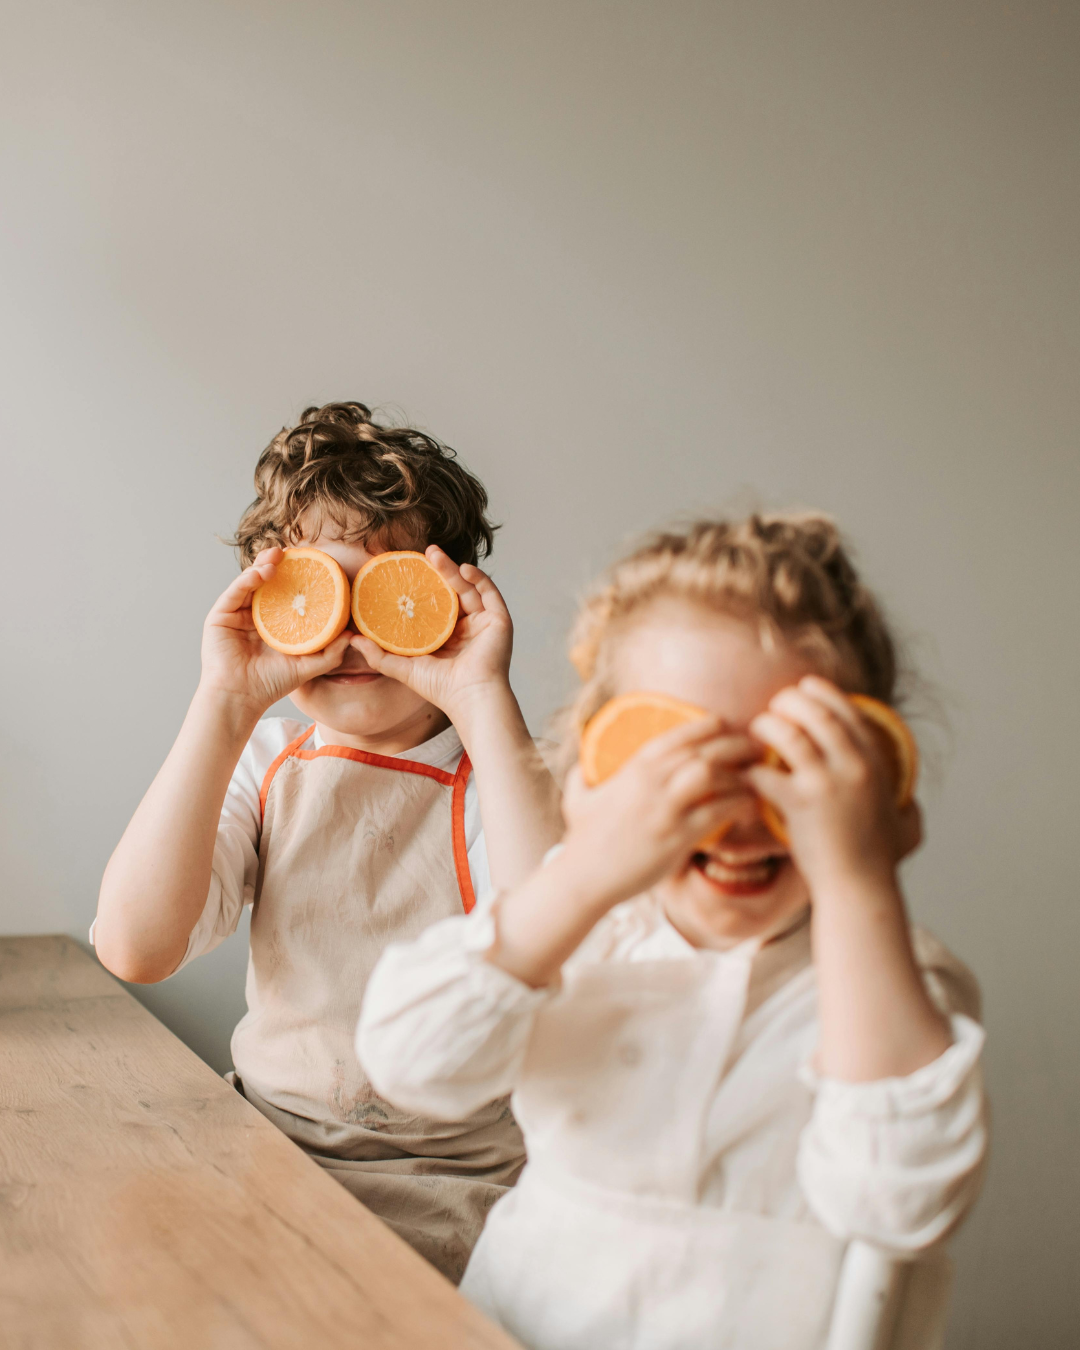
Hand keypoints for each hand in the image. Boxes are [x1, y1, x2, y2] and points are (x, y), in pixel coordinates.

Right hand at [199, 548, 354, 714]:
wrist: (242, 698)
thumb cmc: (271, 684)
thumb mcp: (307, 666)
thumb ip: (330, 653)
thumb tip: (353, 636)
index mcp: (273, 623)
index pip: (283, 592)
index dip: (295, 576)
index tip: (311, 561)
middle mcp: (253, 615)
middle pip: (265, 582)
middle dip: (277, 564)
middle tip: (292, 551)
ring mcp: (235, 614)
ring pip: (249, 582)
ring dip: (263, 566)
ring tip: (277, 557)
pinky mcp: (220, 617)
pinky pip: (234, 592)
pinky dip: (247, 580)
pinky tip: (261, 574)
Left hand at [348, 546, 514, 721]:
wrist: (468, 698)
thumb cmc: (440, 688)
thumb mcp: (403, 668)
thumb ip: (377, 654)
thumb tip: (350, 638)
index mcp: (448, 636)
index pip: (435, 603)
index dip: (423, 585)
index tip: (407, 569)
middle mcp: (467, 626)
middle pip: (452, 591)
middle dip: (439, 570)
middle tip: (424, 552)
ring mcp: (484, 622)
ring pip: (469, 588)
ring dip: (454, 569)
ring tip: (435, 555)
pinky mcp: (499, 621)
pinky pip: (489, 593)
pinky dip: (478, 578)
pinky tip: (462, 569)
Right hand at [559, 719, 760, 910]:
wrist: (584, 878)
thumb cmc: (583, 840)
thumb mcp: (577, 798)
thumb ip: (582, 777)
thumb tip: (582, 767)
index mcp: (634, 768)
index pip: (679, 735)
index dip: (707, 726)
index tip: (725, 726)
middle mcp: (652, 782)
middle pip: (704, 750)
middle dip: (736, 744)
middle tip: (757, 747)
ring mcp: (665, 809)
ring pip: (713, 775)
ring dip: (740, 773)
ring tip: (758, 777)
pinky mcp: (677, 837)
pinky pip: (717, 812)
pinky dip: (738, 804)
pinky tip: (749, 805)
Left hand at [746, 676, 913, 894]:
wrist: (859, 890)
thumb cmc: (878, 862)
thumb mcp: (904, 824)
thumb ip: (905, 804)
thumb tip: (908, 799)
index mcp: (876, 764)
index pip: (849, 711)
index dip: (824, 692)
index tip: (805, 686)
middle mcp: (854, 767)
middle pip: (816, 713)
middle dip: (790, 700)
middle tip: (775, 705)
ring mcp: (826, 783)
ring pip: (788, 734)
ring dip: (767, 726)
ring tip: (756, 730)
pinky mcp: (799, 804)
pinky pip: (764, 772)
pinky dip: (749, 769)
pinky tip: (744, 772)